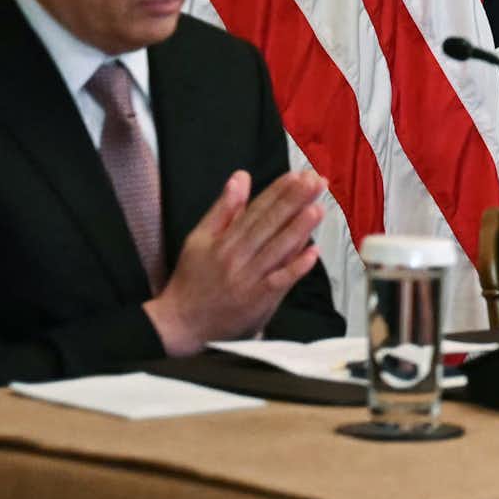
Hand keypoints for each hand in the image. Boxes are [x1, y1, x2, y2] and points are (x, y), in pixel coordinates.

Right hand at [144, 169, 326, 357]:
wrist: (181, 323)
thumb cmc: (193, 279)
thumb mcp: (199, 239)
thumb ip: (223, 208)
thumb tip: (241, 177)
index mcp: (223, 240)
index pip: (256, 210)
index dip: (278, 191)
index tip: (298, 175)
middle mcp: (237, 257)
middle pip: (269, 225)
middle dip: (294, 201)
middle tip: (316, 182)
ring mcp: (248, 278)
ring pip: (277, 249)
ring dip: (298, 229)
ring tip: (317, 208)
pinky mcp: (258, 300)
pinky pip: (279, 281)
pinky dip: (296, 267)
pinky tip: (313, 252)